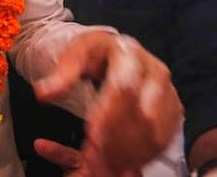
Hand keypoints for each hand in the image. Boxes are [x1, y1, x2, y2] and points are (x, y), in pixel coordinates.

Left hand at [34, 32, 182, 175]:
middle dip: (119, 139)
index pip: (122, 87)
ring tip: (107, 165)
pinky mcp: (173, 110)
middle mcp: (156, 73)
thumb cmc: (96, 52)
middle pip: (143, 113)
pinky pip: (163, 138)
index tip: (91, 136)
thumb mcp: (75, 54)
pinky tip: (124, 164)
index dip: (108, 114)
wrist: (118, 50)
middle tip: (97, 158)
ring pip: (156, 130)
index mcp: (131, 54)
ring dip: (132, 152)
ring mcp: (168, 93)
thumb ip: (61, 75)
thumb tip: (43, 94)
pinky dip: (143, 155)